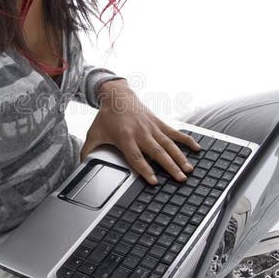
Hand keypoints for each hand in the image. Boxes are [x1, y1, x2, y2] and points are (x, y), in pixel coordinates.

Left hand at [79, 80, 200, 184]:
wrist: (117, 95)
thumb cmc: (106, 117)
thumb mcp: (94, 133)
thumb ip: (88, 150)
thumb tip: (81, 165)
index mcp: (125, 137)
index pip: (136, 157)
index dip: (145, 170)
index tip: (154, 181)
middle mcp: (141, 133)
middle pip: (157, 153)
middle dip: (170, 167)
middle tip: (180, 179)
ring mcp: (152, 127)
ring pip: (169, 144)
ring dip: (180, 157)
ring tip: (189, 169)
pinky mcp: (159, 123)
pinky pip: (175, 133)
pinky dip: (186, 140)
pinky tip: (197, 148)